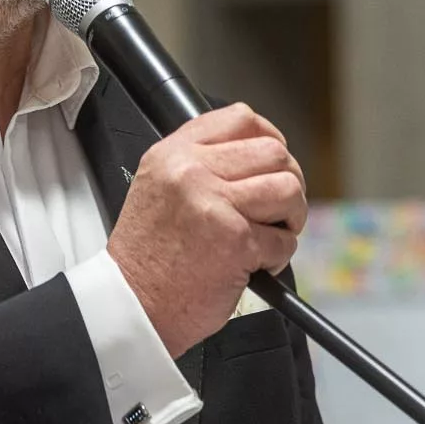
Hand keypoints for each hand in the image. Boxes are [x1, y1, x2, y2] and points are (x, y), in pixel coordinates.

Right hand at [105, 103, 306, 356]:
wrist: (133, 305)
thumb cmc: (149, 258)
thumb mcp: (158, 188)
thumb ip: (199, 163)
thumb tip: (257, 154)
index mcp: (173, 155)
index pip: (241, 118)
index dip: (270, 138)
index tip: (274, 159)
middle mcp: (192, 173)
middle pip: (274, 153)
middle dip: (287, 182)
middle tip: (277, 209)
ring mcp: (215, 205)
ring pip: (288, 189)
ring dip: (291, 217)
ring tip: (271, 234)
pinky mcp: (236, 242)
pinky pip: (284, 240)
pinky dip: (279, 257)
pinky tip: (256, 265)